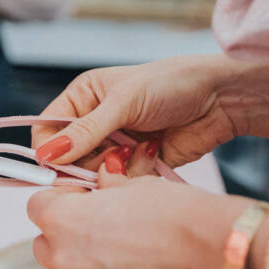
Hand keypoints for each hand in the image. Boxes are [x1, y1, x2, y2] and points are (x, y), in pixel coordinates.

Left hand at [28, 170, 249, 268]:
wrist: (213, 252)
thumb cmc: (177, 215)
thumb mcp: (134, 184)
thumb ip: (106, 187)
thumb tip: (102, 182)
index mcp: (64, 221)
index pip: (36, 206)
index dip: (58, 198)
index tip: (79, 195)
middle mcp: (67, 259)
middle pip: (45, 242)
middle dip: (65, 231)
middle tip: (98, 219)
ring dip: (84, 257)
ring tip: (122, 245)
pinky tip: (139, 266)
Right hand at [32, 56, 240, 167]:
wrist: (220, 99)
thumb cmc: (171, 84)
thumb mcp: (124, 102)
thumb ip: (86, 131)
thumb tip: (48, 155)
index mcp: (83, 98)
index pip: (48, 129)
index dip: (49, 150)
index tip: (56, 167)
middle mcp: (94, 123)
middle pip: (68, 159)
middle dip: (85, 164)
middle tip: (109, 159)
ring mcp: (115, 145)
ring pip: (94, 175)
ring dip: (113, 169)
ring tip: (137, 150)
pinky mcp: (136, 165)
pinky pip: (120, 183)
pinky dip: (133, 175)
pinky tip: (153, 153)